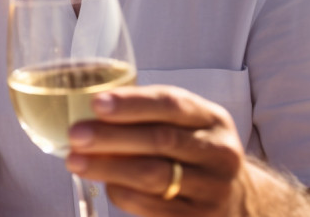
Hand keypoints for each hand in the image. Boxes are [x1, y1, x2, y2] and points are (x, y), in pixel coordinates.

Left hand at [65, 84, 245, 216]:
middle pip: (160, 140)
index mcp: (212, 119)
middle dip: (111, 136)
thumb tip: (89, 112)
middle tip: (75, 134)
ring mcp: (212, 189)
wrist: (234, 200)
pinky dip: (121, 192)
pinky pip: (150, 206)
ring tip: (75, 161)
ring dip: (108, 167)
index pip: (171, 103)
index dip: (132, 103)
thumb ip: (147, 115)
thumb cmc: (192, 151)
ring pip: (153, 175)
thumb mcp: (185, 124)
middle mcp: (219, 153)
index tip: (96, 103)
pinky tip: (104, 183)